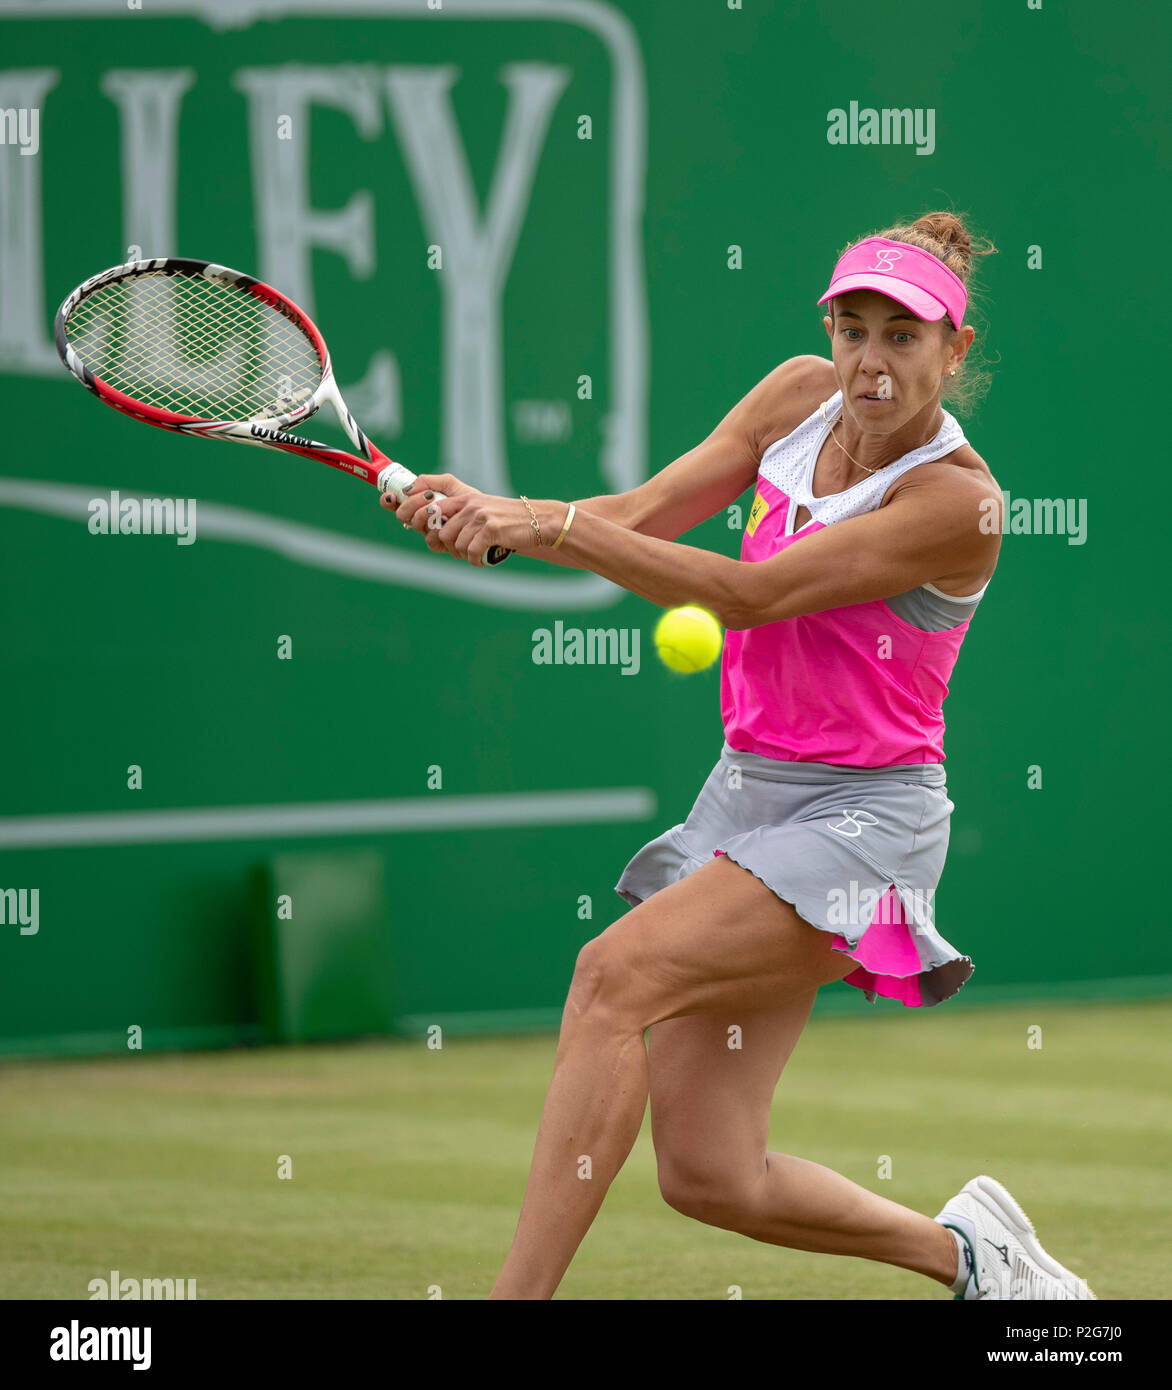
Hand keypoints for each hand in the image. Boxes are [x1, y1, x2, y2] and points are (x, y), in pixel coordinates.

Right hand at [379, 473, 476, 554]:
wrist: (486, 515)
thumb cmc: (468, 499)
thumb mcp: (449, 484)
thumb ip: (428, 480)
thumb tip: (408, 488)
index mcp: (419, 504)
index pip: (395, 503)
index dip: (388, 501)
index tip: (391, 496)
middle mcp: (420, 519)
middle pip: (401, 515)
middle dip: (412, 504)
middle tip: (430, 497)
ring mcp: (428, 532)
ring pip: (414, 525)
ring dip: (425, 514)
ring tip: (441, 507)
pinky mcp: (440, 545)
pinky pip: (429, 539)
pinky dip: (438, 529)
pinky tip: (448, 522)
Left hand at [381, 476, 563, 565]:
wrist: (536, 521)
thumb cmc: (505, 519)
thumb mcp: (479, 507)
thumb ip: (454, 513)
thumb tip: (425, 529)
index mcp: (461, 496)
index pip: (425, 500)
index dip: (409, 512)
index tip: (408, 522)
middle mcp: (467, 503)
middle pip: (437, 531)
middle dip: (443, 545)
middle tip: (458, 549)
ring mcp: (478, 515)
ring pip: (452, 544)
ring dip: (462, 554)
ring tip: (475, 552)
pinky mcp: (489, 529)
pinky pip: (470, 552)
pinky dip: (475, 560)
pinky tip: (482, 559)